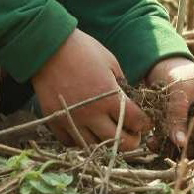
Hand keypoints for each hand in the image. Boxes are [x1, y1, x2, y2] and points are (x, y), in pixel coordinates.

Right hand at [31, 29, 150, 150]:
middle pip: (119, 142)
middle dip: (132, 141)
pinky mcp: (55, 121)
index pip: (136, 122)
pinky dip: (80, 140)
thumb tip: (129, 101)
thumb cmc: (83, 50)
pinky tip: (86, 131)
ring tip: (109, 134)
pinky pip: (70, 142)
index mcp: (109, 97)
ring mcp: (72, 119)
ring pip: (95, 146)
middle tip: (133, 135)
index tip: (145, 123)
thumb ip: (122, 84)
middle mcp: (92, 113)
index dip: (145, 124)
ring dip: (106, 143)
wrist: (48, 46)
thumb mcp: (110, 62)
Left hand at [144, 57, 193, 149]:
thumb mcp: (179, 88)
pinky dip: (165, 147)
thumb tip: (181, 143)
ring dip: (183, 154)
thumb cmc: (178, 74)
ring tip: (166, 151)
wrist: (161, 70)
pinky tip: (152, 142)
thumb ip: (178, 113)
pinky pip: (177, 147)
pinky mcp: (181, 135)